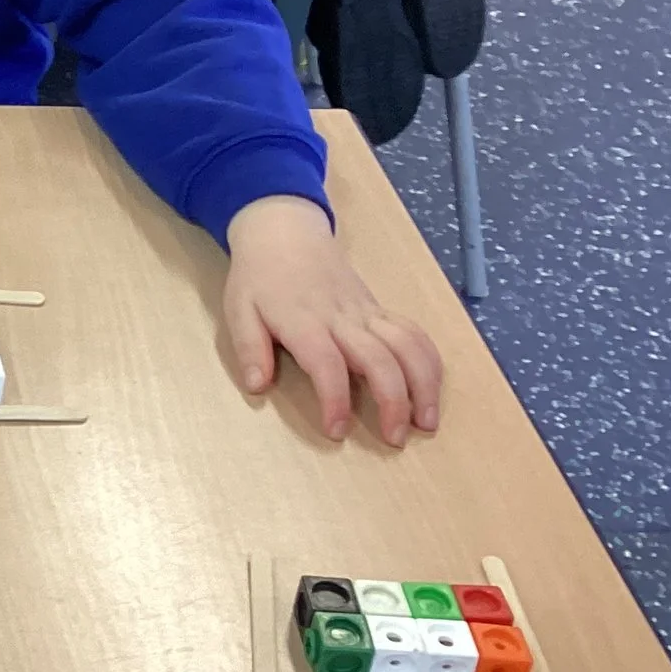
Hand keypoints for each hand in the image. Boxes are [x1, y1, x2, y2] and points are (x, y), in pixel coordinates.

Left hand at [222, 196, 442, 444]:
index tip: (336, 431)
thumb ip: (249, 348)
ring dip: (424, 384)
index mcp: (304, 321)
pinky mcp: (379, 309)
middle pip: (380, 358)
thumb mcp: (238, 309)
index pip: (327, 364)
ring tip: (427, 423)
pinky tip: (432, 389)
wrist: (285, 232)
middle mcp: (343, 317)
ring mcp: (367, 312)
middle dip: (393, 401)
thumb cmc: (259, 277)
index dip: (335, 399)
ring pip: (408, 344)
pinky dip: (430, 361)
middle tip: (395, 439)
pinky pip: (414, 332)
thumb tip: (256, 386)